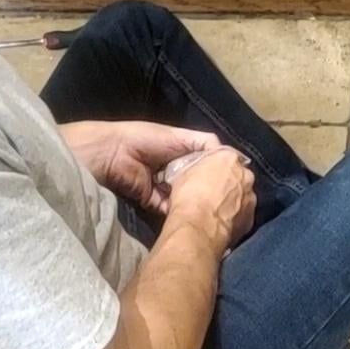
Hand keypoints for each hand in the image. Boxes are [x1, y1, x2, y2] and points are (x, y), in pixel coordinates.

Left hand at [60, 120, 221, 213]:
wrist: (114, 154)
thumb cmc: (148, 139)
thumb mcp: (180, 137)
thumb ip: (204, 143)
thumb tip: (230, 155)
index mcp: (183, 150)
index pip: (206, 160)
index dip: (218, 167)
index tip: (235, 176)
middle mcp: (175, 168)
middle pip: (196, 179)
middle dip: (206, 187)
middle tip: (224, 197)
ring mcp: (164, 185)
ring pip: (184, 195)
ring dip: (192, 199)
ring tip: (209, 207)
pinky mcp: (152, 200)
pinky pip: (168, 207)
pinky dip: (176, 209)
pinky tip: (189, 211)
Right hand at [167, 149, 255, 255]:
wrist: (198, 226)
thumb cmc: (189, 198)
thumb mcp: (183, 172)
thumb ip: (196, 167)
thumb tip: (193, 173)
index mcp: (228, 157)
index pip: (223, 155)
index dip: (212, 166)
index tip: (205, 174)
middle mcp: (244, 175)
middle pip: (235, 175)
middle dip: (225, 182)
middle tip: (208, 192)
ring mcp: (249, 197)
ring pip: (241, 195)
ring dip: (230, 200)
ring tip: (212, 209)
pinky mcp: (250, 218)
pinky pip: (242, 214)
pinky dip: (233, 217)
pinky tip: (218, 222)